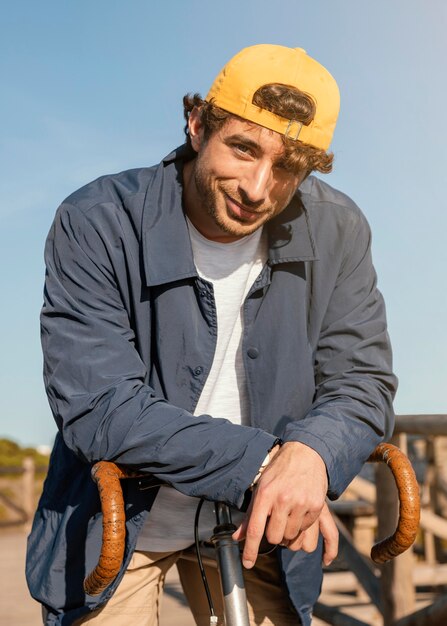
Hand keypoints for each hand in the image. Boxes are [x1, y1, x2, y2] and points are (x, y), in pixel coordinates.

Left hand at [233, 441, 330, 567]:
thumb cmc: (279, 471)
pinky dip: (302, 529)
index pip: (255, 529)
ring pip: (291, 538)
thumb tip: (236, 538)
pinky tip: (300, 515)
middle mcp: (282, 499)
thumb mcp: (261, 487)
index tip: (247, 564)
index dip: (250, 550)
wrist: (306, 454)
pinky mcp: (316, 506)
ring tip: (288, 517)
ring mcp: (301, 503)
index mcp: (265, 494)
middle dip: (273, 535)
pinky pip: (308, 533)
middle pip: (274, 537)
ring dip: (288, 534)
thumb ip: (250, 515)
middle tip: (275, 522)